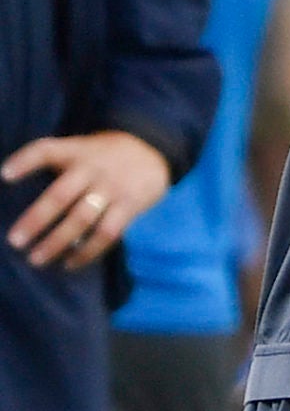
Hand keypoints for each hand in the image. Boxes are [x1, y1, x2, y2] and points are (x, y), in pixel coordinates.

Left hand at [3, 131, 171, 270]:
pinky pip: (106, 233)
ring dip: (57, 242)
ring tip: (36, 260)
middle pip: (61, 195)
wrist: (154, 149)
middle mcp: (93, 169)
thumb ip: (56, 165)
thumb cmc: (103, 156)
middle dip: (36, 220)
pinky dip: (87, 252)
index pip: (47, 150)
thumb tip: (16, 195)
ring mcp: (113, 188)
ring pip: (81, 219)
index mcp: (76, 151)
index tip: (4, 175)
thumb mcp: (81, 148)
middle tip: (15, 242)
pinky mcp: (130, 205)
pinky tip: (69, 263)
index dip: (25, 161)